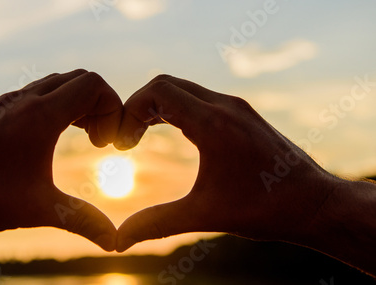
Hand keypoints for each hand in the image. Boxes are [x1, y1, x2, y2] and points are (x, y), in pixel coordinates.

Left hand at [0, 69, 121, 251]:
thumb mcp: (38, 209)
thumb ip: (82, 220)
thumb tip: (114, 242)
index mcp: (40, 115)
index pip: (93, 85)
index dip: (113, 109)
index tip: (107, 143)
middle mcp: (24, 100)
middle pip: (79, 80)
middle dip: (99, 106)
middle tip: (99, 141)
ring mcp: (6, 102)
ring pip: (56, 84)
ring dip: (77, 105)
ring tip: (80, 138)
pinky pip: (36, 93)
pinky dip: (55, 107)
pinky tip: (49, 140)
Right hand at [114, 74, 339, 250]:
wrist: (314, 204)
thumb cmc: (264, 209)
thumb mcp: (204, 215)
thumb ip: (157, 223)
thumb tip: (119, 241)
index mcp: (214, 123)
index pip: (158, 92)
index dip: (130, 110)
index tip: (122, 142)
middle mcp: (225, 106)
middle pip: (167, 85)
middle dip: (139, 106)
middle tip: (127, 139)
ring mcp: (237, 108)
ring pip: (184, 90)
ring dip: (158, 107)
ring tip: (141, 136)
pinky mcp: (243, 115)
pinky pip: (201, 99)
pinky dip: (178, 110)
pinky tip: (172, 134)